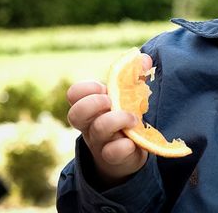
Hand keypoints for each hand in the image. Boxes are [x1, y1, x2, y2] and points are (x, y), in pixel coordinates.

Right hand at [66, 56, 151, 186]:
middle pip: (75, 114)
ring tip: (134, 119)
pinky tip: (132, 141)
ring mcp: (101, 143)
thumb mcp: (127, 98)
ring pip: (97, 130)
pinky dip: (123, 146)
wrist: (127, 156)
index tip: (104, 88)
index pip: (75, 94)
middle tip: (111, 102)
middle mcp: (90, 125)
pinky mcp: (114, 158)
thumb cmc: (124, 119)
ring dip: (117, 119)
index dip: (86, 88)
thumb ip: (134, 77)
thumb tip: (143, 59)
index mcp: (92, 107)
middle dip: (93, 104)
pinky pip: (112, 153)